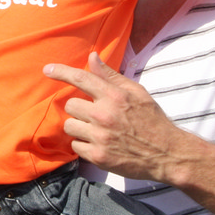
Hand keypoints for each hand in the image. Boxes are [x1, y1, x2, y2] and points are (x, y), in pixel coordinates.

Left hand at [44, 52, 196, 183]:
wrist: (167, 154)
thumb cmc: (151, 120)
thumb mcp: (136, 92)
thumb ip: (111, 76)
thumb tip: (92, 57)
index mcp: (114, 96)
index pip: (81, 78)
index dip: (61, 72)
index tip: (47, 70)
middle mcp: (105, 115)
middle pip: (70, 105)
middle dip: (80, 109)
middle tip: (96, 115)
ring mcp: (100, 137)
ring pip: (70, 126)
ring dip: (79, 127)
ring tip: (97, 130)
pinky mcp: (98, 156)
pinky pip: (75, 146)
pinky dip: (84, 145)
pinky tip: (100, 144)